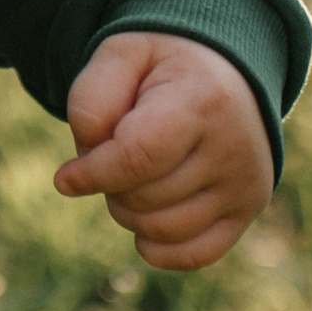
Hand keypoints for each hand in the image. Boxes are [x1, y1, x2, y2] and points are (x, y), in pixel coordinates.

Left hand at [53, 32, 270, 272]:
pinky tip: (146, 218)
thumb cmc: (162, 67)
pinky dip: (157, 246)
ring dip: (129, 213)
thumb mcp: (121, 55)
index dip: (93, 173)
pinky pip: (192, 255)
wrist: (223, 72)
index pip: (138, 158)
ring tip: (133, 178)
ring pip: (162, 230)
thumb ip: (93, 97)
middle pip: (144, 198)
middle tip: (114, 155)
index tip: (66, 177)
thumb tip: (88, 161)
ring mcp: (245, 185)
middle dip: (110, 184)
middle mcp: (235, 148)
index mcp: (204, 101)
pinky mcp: (245, 212)